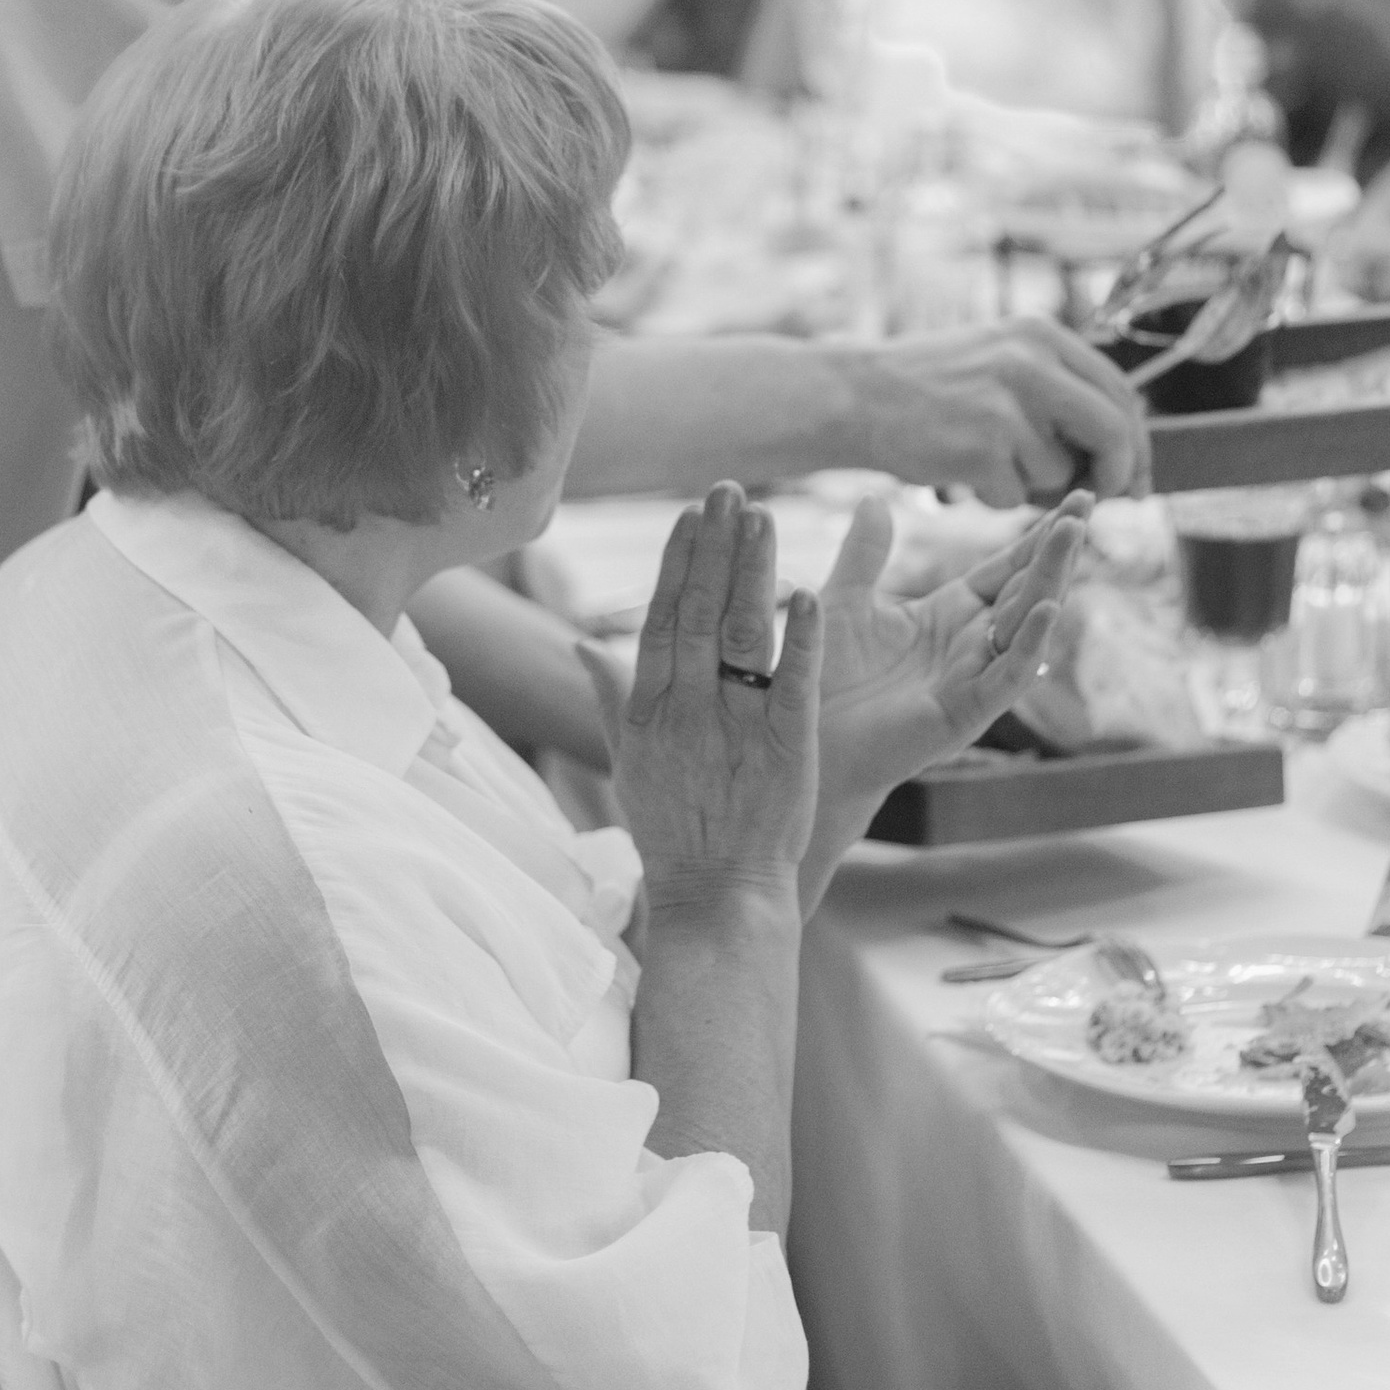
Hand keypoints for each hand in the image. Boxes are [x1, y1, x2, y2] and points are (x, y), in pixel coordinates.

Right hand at [581, 484, 819, 912]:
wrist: (714, 897)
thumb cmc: (673, 830)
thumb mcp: (629, 761)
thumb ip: (608, 697)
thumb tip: (579, 646)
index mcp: (651, 708)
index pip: (665, 619)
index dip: (678, 564)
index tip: (691, 514)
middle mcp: (689, 710)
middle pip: (702, 612)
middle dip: (715, 549)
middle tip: (729, 491)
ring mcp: (736, 727)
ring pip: (745, 634)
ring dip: (754, 573)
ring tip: (763, 518)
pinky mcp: (786, 750)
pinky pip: (795, 685)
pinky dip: (803, 640)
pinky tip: (811, 594)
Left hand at [806, 493, 1089, 888]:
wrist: (804, 737)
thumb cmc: (824, 678)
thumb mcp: (845, 602)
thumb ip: (864, 554)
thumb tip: (872, 498)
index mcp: (950, 615)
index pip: (1007, 567)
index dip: (1038, 534)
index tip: (1075, 497)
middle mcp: (972, 645)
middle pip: (1028, 587)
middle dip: (1058, 547)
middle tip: (1089, 502)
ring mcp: (975, 678)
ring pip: (1026, 623)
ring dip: (1051, 579)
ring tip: (1071, 535)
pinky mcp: (966, 712)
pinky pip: (1008, 675)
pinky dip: (1029, 643)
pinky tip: (1049, 609)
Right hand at [828, 317, 1148, 499]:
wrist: (853, 395)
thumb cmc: (929, 389)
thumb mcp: (999, 360)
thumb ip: (1057, 389)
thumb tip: (1122, 449)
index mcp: (1041, 335)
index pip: (1119, 391)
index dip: (1135, 443)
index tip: (1134, 480)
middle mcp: (1031, 361)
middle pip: (1113, 430)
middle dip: (1115, 474)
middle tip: (1103, 498)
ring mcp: (1007, 403)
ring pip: (1060, 472)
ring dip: (1031, 485)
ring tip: (984, 461)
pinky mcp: (982, 445)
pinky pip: (1016, 496)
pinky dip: (993, 497)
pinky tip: (958, 471)